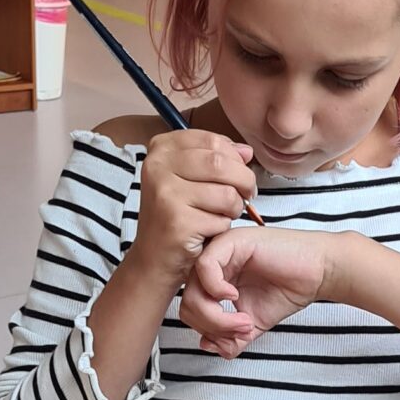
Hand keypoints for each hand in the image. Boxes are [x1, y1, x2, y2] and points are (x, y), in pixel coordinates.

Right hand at [127, 128, 256, 290]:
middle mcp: (158, 167)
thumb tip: (246, 151)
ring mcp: (166, 194)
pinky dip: (223, 228)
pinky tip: (210, 231)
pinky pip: (221, 220)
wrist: (153, 259)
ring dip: (235, 208)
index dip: (235, 157)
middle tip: (246, 194)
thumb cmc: (176, 217)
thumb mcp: (191, 180)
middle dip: (244, 181)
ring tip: (223, 215)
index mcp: (161, 149)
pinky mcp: (178, 222)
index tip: (239, 171)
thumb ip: (217, 159)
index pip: (212, 140)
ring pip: (226, 193)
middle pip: (221, 163)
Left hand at [180, 224, 331, 355]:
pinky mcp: (231, 241)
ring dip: (216, 316)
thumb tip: (207, 345)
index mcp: (215, 281)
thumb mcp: (255, 323)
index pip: (192, 311)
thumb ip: (231, 337)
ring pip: (192, 290)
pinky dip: (216, 290)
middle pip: (187, 304)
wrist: (317, 273)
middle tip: (242, 330)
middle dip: (212, 327)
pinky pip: (205, 267)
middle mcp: (213, 265)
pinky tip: (236, 296)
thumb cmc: (289, 289)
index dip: (209, 332)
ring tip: (244, 321)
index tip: (237, 338)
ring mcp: (220, 251)